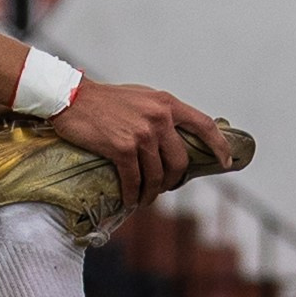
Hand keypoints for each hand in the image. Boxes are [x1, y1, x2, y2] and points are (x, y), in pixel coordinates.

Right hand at [48, 79, 237, 214]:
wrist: (70, 96)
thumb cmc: (103, 100)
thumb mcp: (141, 98)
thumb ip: (160, 114)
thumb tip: (174, 139)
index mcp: (167, 104)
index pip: (204, 125)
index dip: (218, 146)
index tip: (225, 162)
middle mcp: (159, 118)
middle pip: (179, 162)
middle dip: (173, 181)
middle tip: (164, 187)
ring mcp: (142, 133)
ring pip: (157, 175)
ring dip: (151, 192)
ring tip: (143, 198)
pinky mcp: (122, 148)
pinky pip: (134, 180)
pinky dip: (132, 194)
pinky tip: (129, 199)